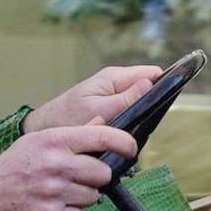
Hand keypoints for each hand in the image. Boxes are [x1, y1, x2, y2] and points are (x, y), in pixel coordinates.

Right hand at [0, 120, 138, 210]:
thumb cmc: (13, 165)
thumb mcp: (39, 139)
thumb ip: (73, 133)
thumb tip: (102, 122)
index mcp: (56, 140)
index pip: (103, 136)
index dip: (124, 143)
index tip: (130, 148)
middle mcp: (59, 164)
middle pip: (104, 173)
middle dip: (97, 176)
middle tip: (80, 176)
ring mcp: (56, 191)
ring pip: (94, 197)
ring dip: (82, 196)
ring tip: (61, 191)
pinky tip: (54, 205)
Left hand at [22, 64, 162, 134]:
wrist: (43, 129)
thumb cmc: (67, 117)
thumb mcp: (100, 109)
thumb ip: (126, 99)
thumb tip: (151, 83)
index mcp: (115, 77)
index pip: (152, 74)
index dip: (164, 85)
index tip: (167, 104)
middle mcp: (116, 83)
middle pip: (148, 88)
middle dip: (152, 105)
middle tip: (146, 125)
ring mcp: (113, 96)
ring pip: (140, 103)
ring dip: (141, 117)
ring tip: (135, 133)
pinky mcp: (109, 108)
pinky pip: (129, 112)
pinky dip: (130, 123)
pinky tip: (126, 136)